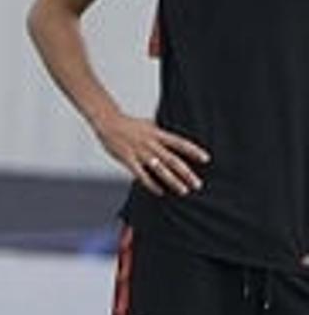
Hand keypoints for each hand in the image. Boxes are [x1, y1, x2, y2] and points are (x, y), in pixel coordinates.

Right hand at [92, 111, 208, 196]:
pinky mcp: (128, 160)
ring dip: (172, 181)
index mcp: (158, 134)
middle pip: (173, 160)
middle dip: (186, 173)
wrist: (108, 123)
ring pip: (159, 170)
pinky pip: (141, 175)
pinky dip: (151, 184)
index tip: (206, 159)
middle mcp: (151, 144)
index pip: (180, 143)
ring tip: (183, 191)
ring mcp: (140, 153)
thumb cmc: (129, 124)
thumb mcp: (149, 124)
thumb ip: (161, 132)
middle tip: (197, 184)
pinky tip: (159, 191)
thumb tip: (175, 137)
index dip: (193, 151)